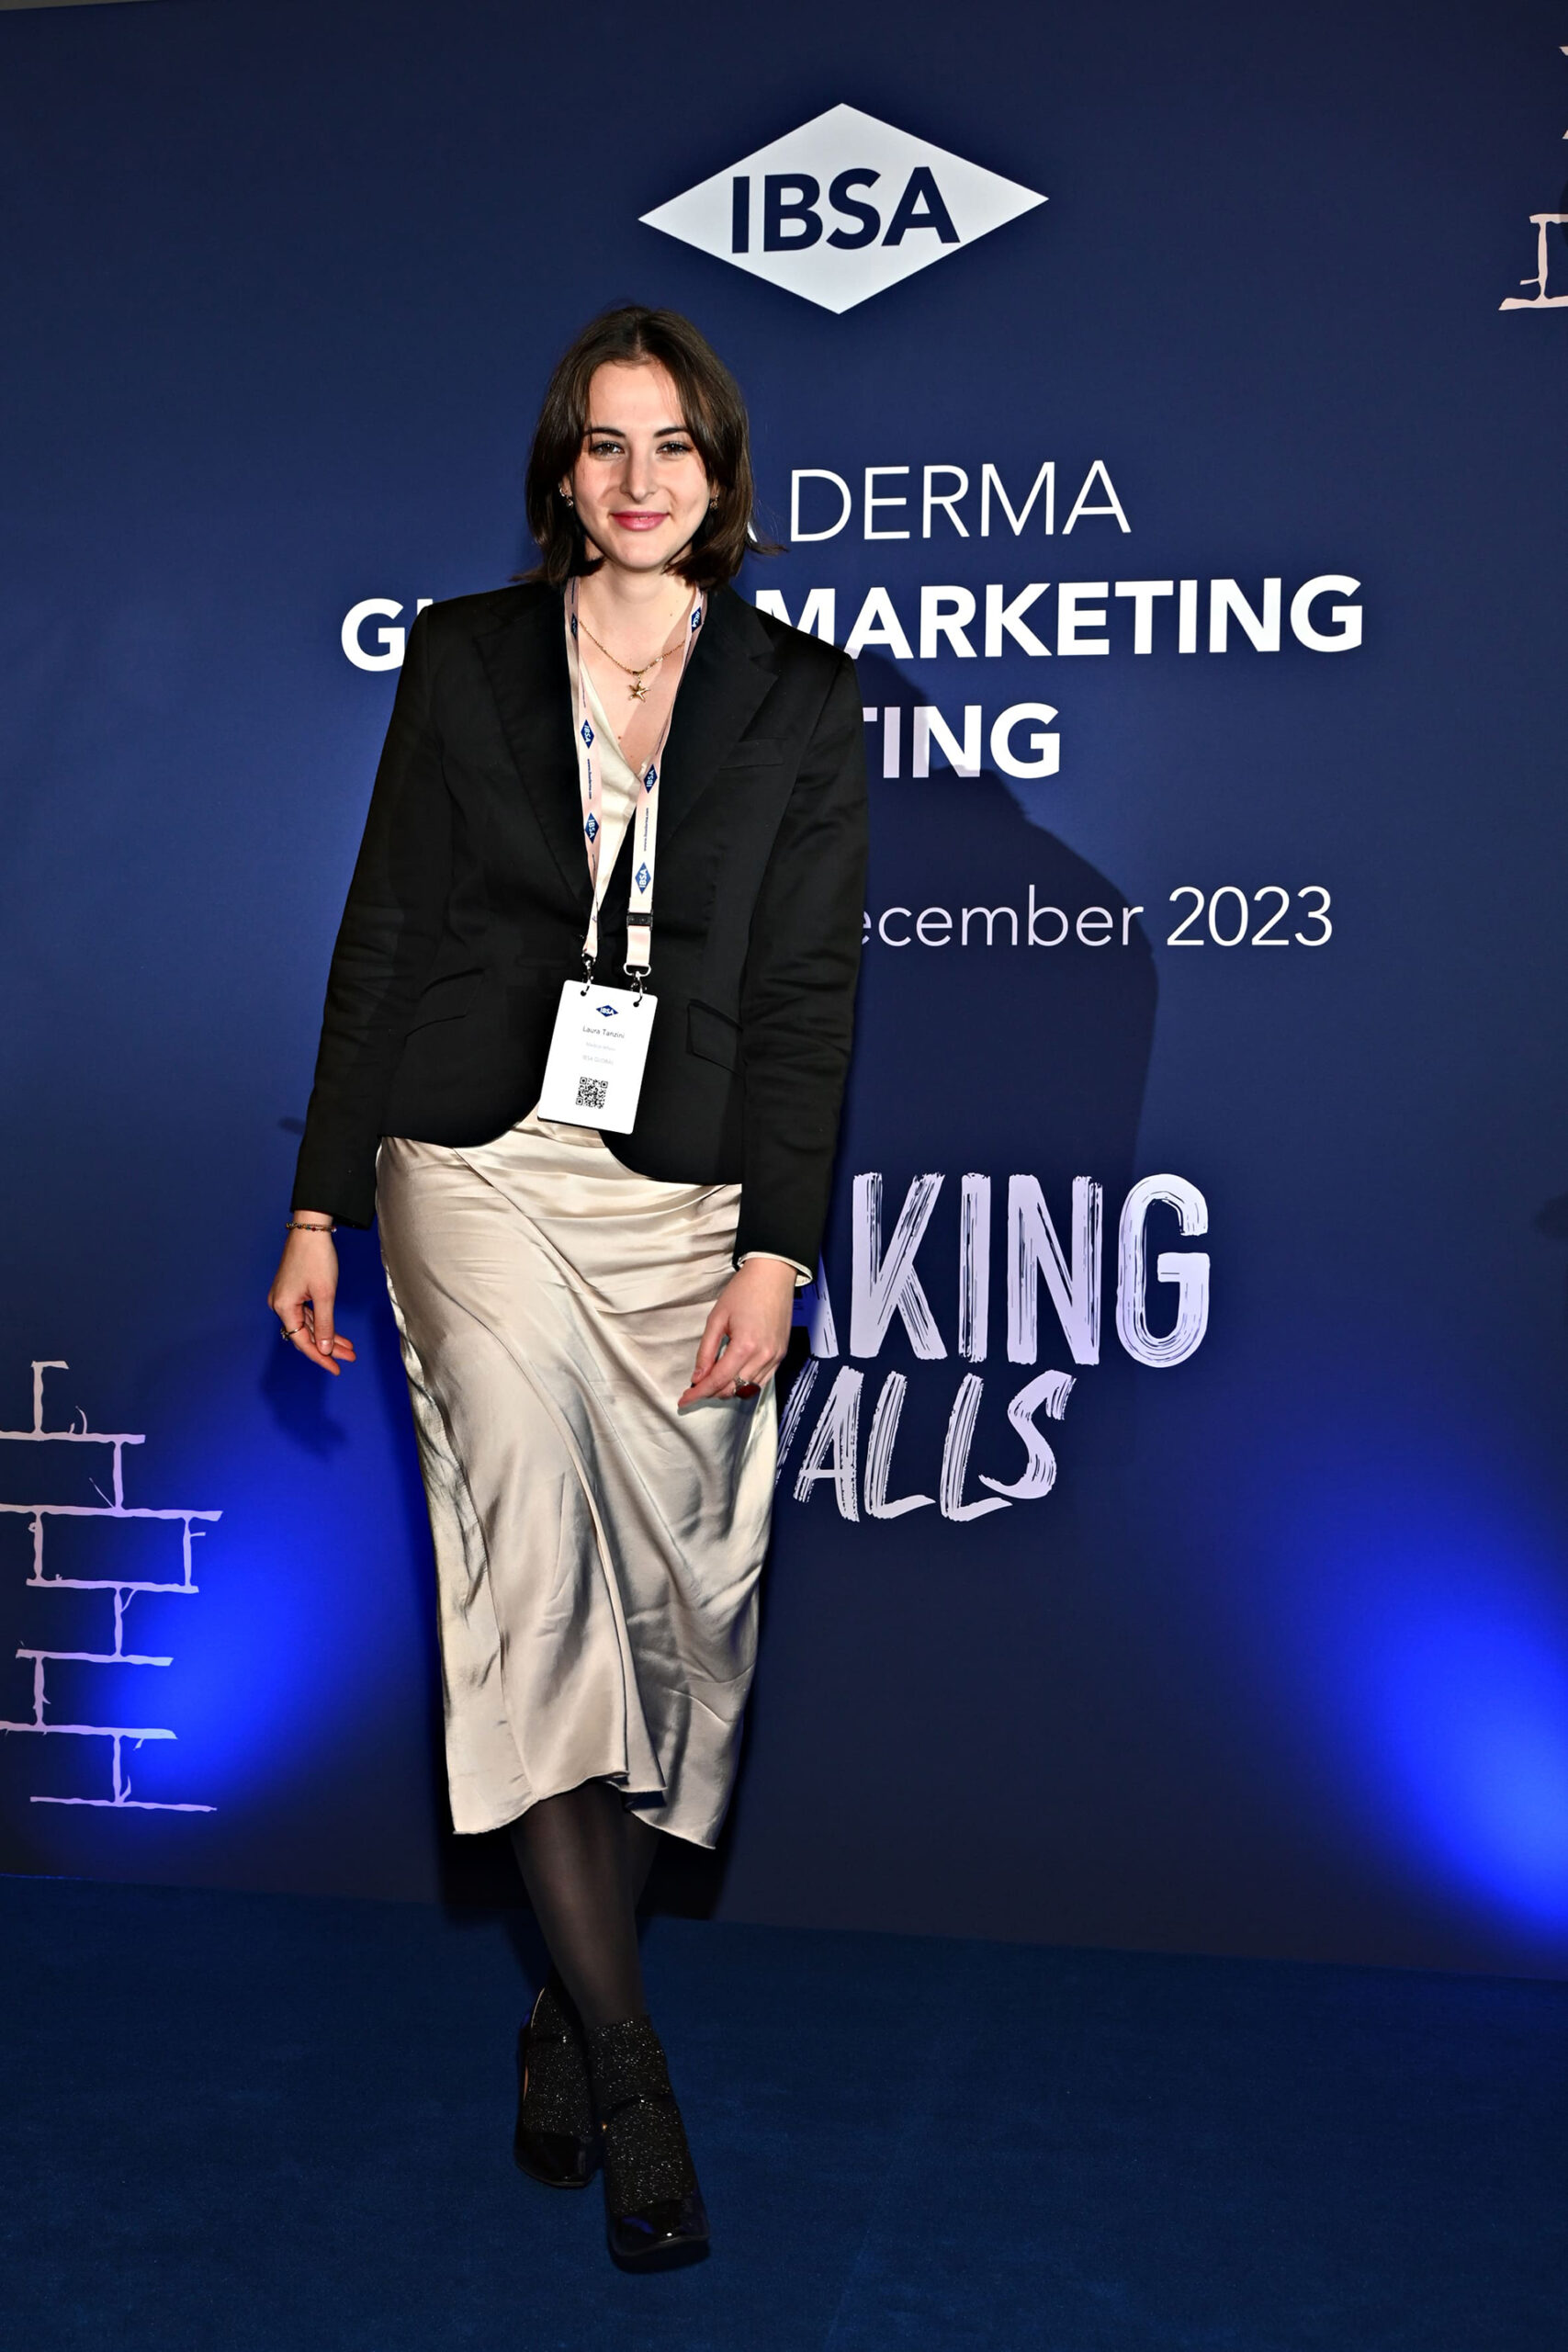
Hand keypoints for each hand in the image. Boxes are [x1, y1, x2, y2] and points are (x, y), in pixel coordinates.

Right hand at [267, 1221, 356, 1376]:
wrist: (310, 1229)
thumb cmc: (316, 1257)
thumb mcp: (324, 1294)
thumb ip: (324, 1324)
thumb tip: (323, 1349)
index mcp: (283, 1307)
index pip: (302, 1341)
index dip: (320, 1356)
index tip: (335, 1368)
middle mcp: (280, 1304)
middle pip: (305, 1334)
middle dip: (328, 1347)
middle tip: (349, 1358)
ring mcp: (286, 1298)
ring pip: (309, 1325)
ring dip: (328, 1336)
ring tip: (349, 1349)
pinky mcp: (293, 1291)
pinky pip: (308, 1314)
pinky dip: (323, 1323)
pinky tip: (336, 1333)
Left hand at [679, 1259, 795, 1407]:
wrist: (773, 1275)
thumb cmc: (745, 1290)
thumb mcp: (717, 1318)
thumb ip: (706, 1351)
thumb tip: (698, 1376)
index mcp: (745, 1346)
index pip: (718, 1380)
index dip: (699, 1393)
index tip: (684, 1400)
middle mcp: (763, 1356)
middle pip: (733, 1389)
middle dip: (712, 1392)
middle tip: (695, 1388)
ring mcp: (775, 1357)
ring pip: (748, 1389)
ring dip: (728, 1390)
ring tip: (712, 1382)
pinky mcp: (781, 1354)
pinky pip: (763, 1381)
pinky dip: (746, 1384)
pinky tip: (733, 1377)